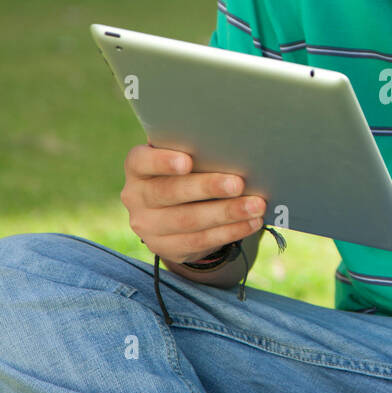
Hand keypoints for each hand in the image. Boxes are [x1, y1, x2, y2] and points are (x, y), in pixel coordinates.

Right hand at [120, 144, 265, 265]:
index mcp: (137, 167)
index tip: (188, 160)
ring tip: (255, 205)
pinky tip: (251, 223)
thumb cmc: (185, 173)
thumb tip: (235, 145)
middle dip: (207, 187)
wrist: (172, 212)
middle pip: (170, 192)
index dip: (163, 161)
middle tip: (238, 184)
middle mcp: (135, 197)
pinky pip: (200, 241)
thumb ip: (196, 151)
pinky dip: (230, 231)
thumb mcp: (181, 158)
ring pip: (189, 220)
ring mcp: (147, 226)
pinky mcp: (165, 248)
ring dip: (226, 213)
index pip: (142, 162)